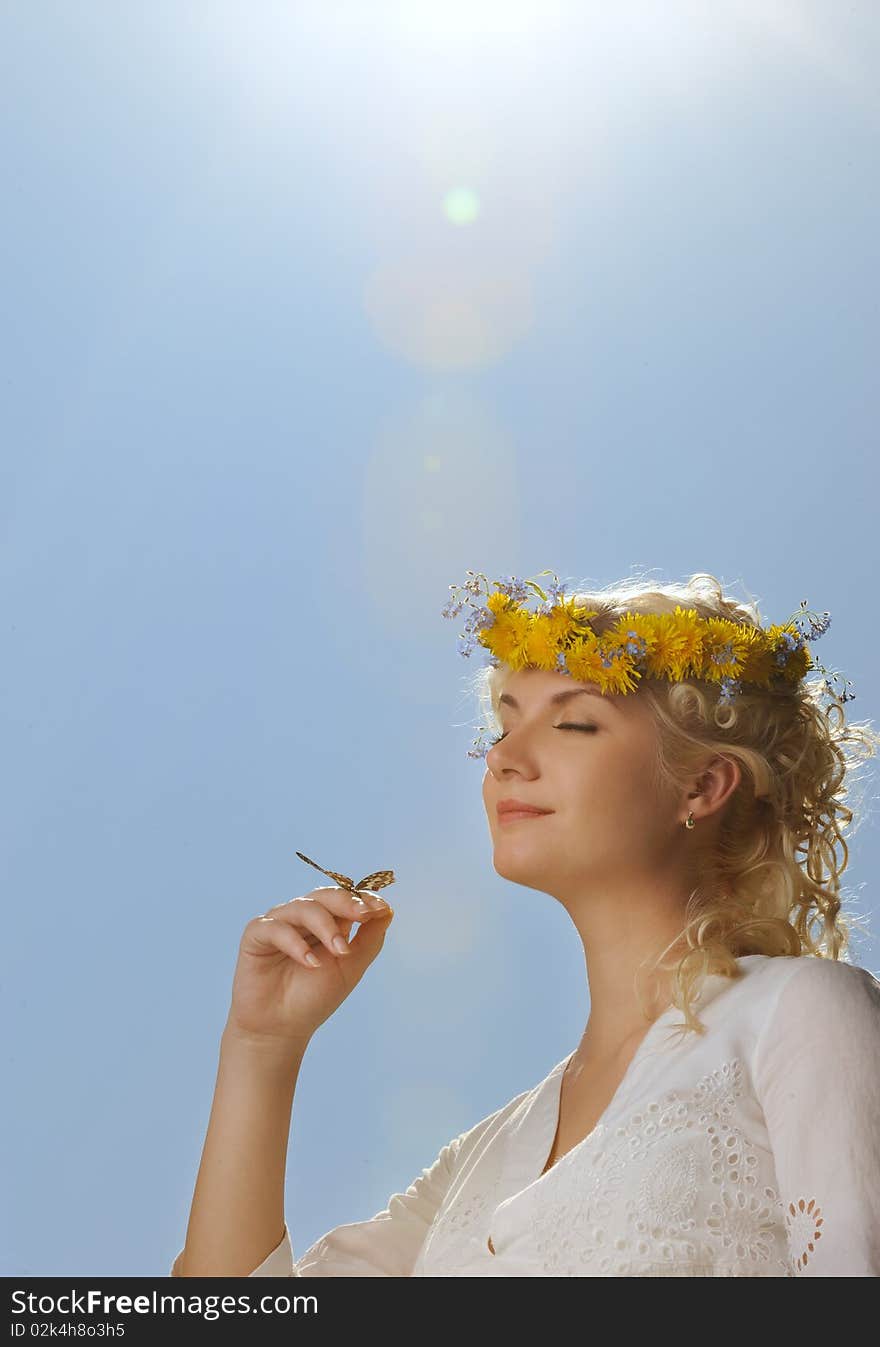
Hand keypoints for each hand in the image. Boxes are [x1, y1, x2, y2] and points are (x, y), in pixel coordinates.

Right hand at [224, 886, 393, 1047]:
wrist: (281, 1029)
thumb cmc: (314, 998)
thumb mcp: (350, 967)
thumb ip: (369, 939)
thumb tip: (387, 910)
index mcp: (326, 922)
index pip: (344, 898)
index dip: (362, 899)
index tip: (380, 908)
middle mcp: (301, 917)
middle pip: (325, 896)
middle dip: (347, 903)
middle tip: (364, 915)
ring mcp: (279, 923)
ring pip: (303, 907)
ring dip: (325, 926)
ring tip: (340, 951)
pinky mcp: (256, 935)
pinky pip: (276, 928)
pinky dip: (295, 943)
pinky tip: (310, 963)